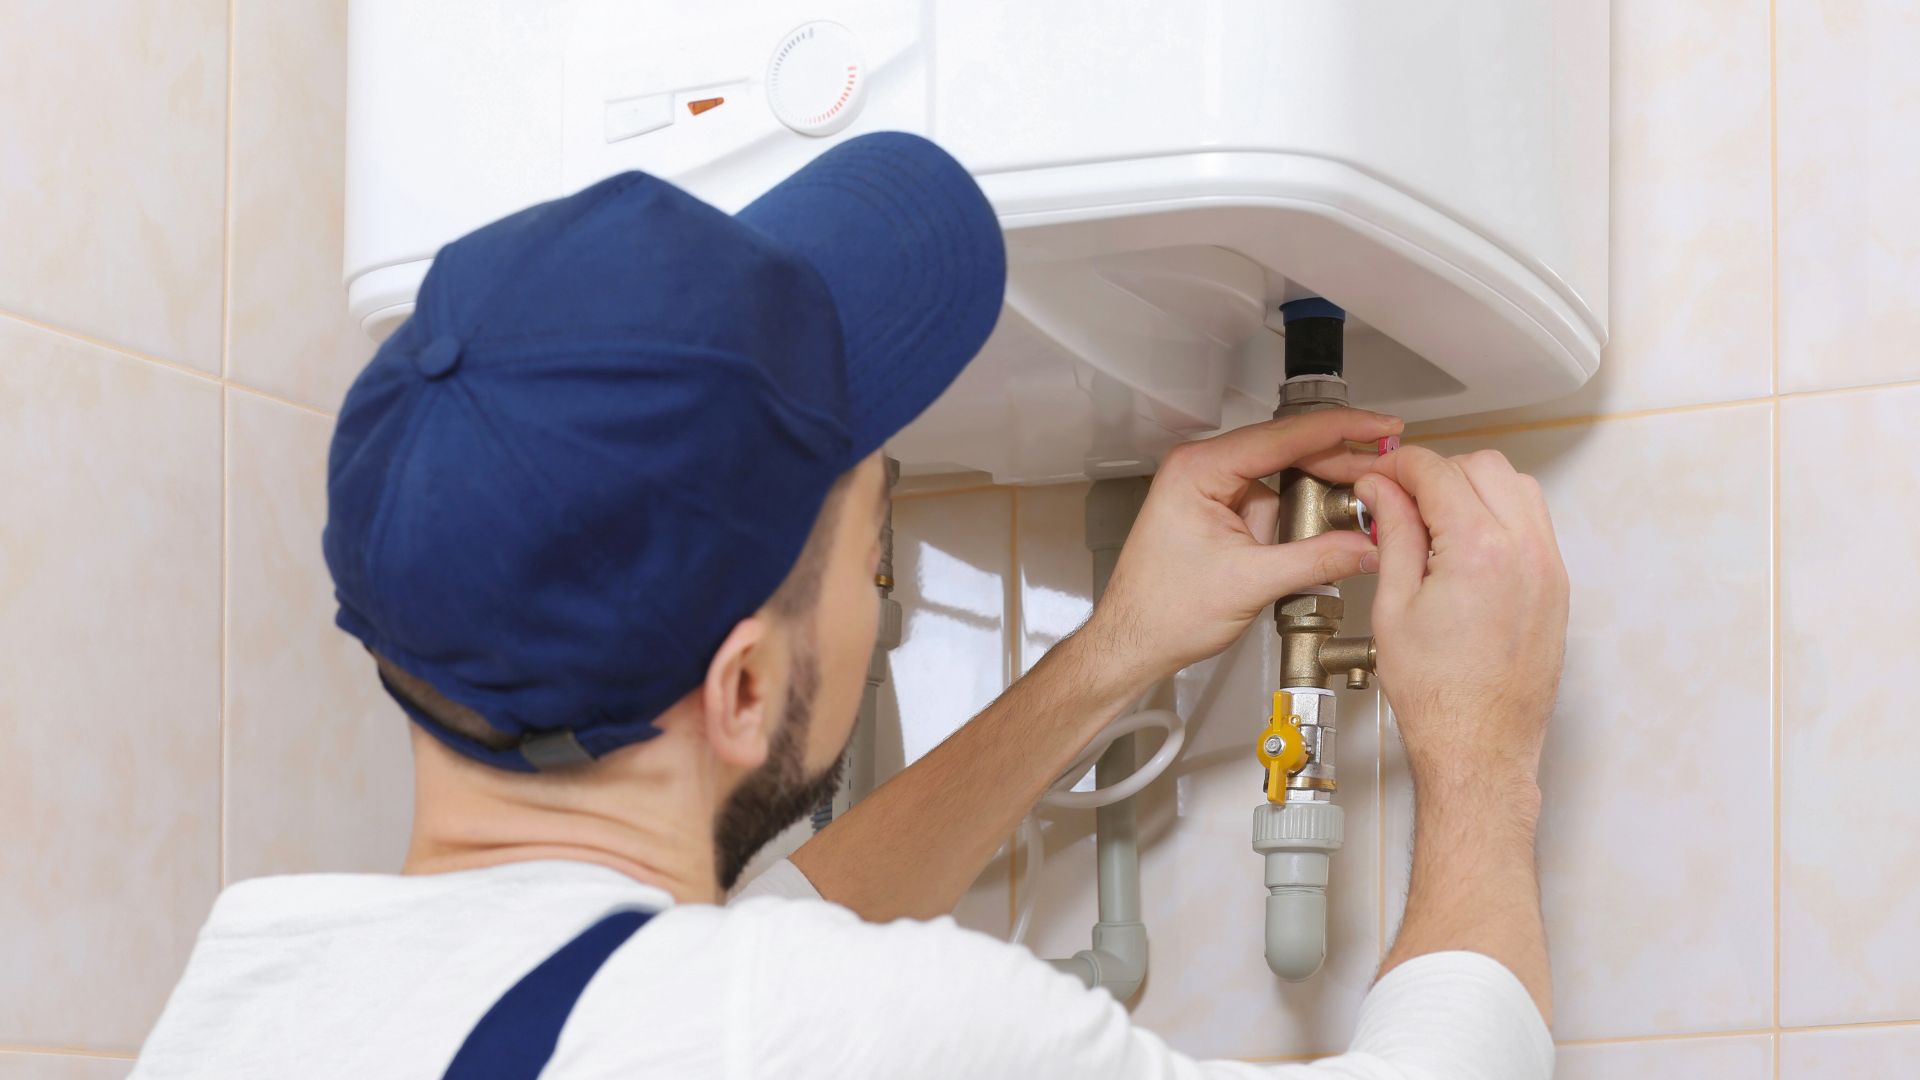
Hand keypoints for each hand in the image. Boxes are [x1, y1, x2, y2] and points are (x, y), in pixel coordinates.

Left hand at [1080, 408, 1403, 683]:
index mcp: (1199, 469)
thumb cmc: (1162, 612)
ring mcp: (1212, 489)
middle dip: (1337, 466)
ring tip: (1358, 513)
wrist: (1133, 642)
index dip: (1340, 429)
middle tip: (1384, 473)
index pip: (1282, 436)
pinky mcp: (1220, 512)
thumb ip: (1316, 560)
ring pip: (1283, 478)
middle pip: (1287, 451)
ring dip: (1318, 497)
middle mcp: (1202, 469)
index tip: (1379, 426)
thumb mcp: (1251, 584)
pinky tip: (1323, 533)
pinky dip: (1299, 518)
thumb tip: (1367, 546)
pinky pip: (1272, 503)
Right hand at [1357, 447, 1567, 788]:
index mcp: (1479, 550)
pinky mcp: (1556, 587)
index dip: (1398, 466)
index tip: (1379, 477)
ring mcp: (1548, 568)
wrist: (1479, 746)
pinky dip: (1499, 515)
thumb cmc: (1437, 695)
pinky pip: (1532, 522)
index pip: (1438, 472)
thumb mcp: (1394, 606)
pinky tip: (1464, 545)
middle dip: (1437, 472)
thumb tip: (1382, 492)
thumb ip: (1392, 534)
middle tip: (1401, 500)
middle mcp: (1525, 551)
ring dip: (1473, 488)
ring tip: (1434, 522)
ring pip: (1516, 486)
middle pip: (1483, 466)